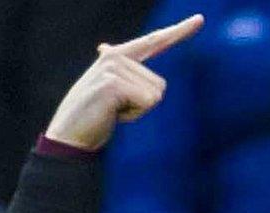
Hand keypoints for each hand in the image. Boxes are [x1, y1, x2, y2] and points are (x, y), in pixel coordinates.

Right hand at [44, 14, 203, 150]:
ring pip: (155, 95)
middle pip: (160, 86)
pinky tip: (112, 114)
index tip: (200, 19)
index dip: (179, 31)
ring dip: (138, 111)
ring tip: (112, 110)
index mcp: (118, 56)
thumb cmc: (92, 116)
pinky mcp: (113, 82)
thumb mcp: (107, 90)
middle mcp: (116, 56)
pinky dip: (133, 115)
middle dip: (143, 106)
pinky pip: (147, 102)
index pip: (155, 41)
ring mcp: (113, 67)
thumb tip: (104, 48)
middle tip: (116, 110)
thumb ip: (117, 72)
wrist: (69, 135)